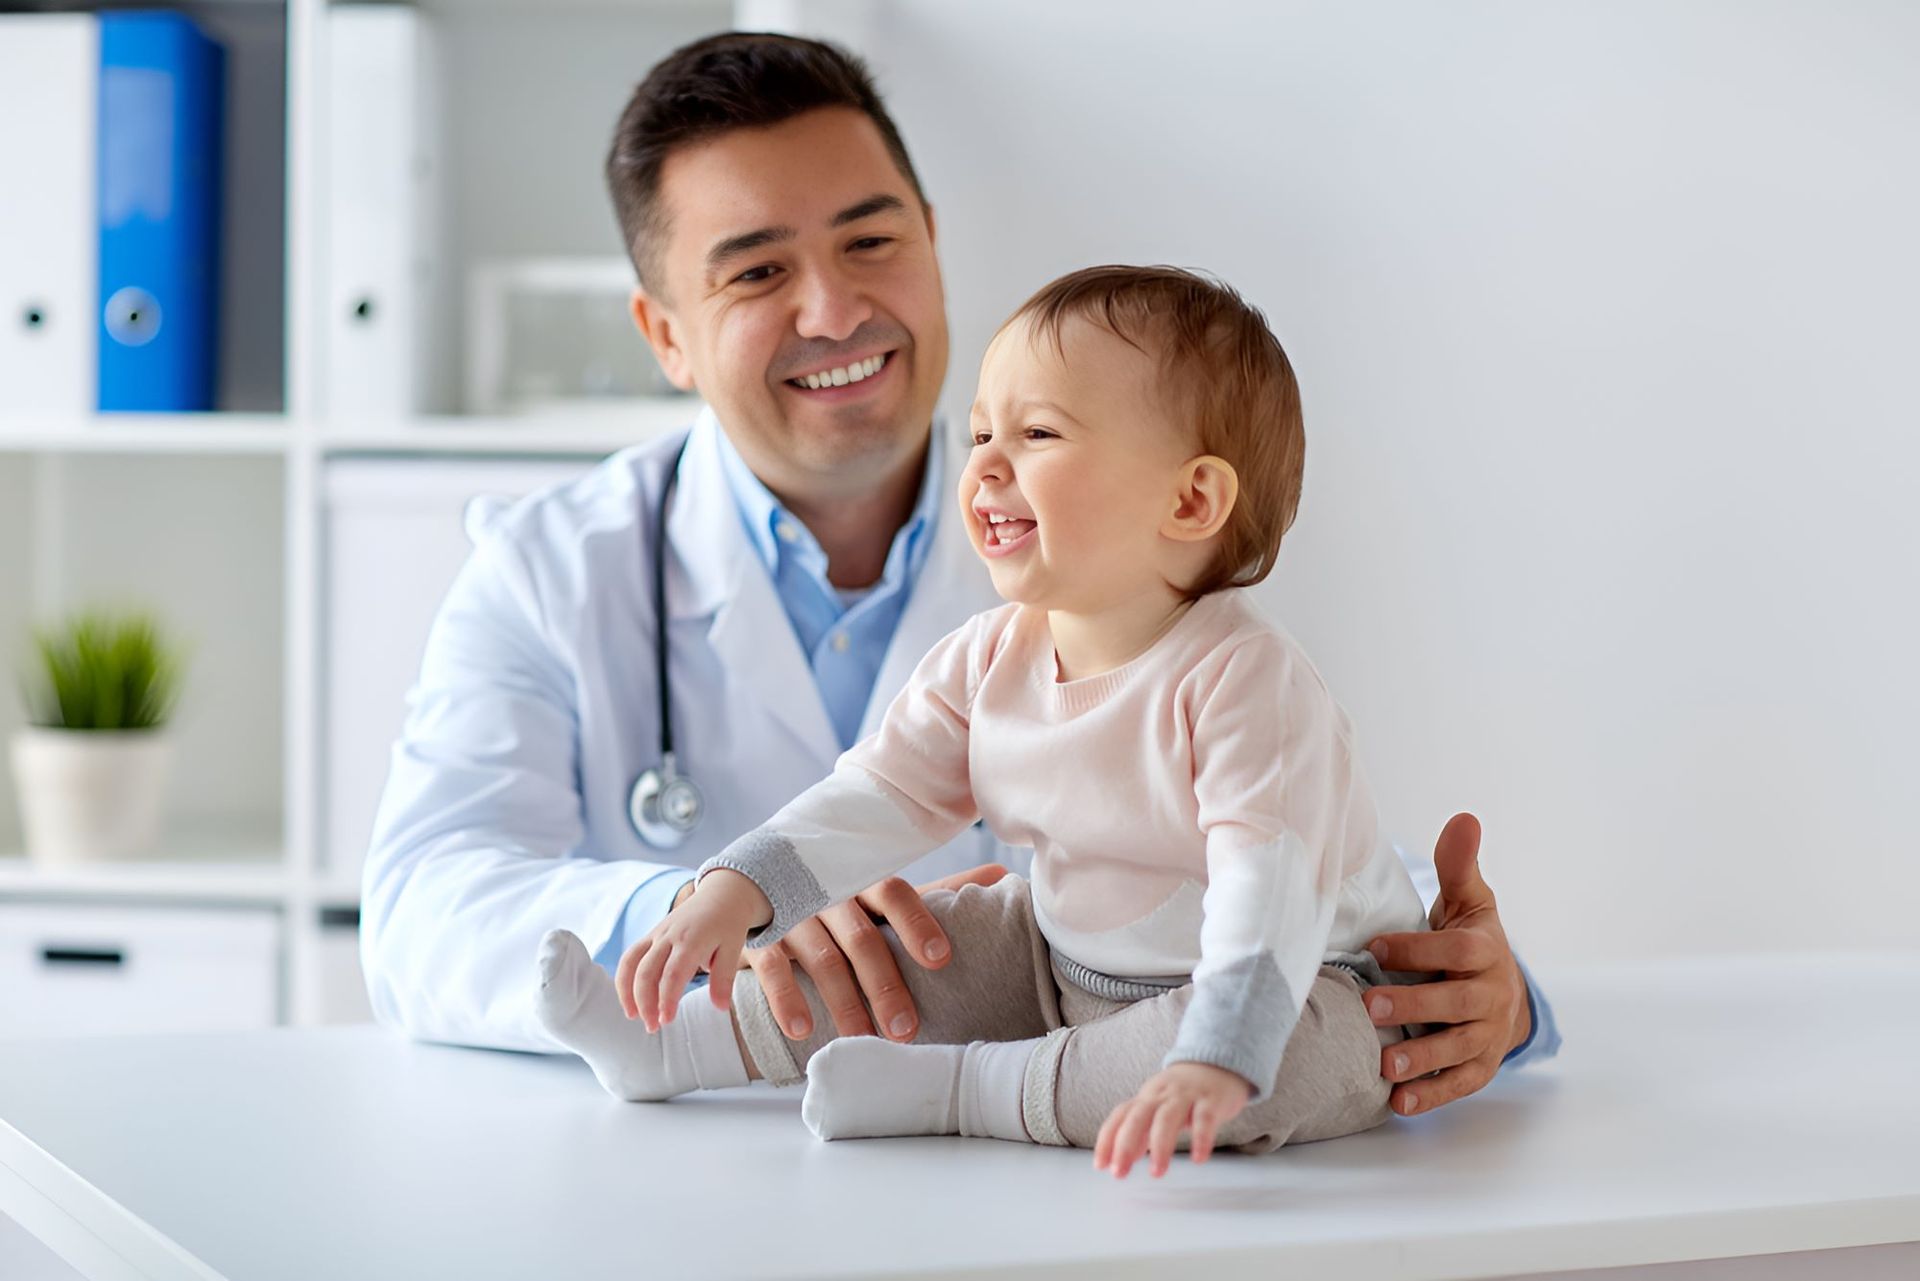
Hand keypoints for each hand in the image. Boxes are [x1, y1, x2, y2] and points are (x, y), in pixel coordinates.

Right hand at [618, 869, 770, 1031]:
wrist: (722, 893)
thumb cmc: (729, 923)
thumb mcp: (734, 948)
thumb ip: (724, 978)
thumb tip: (720, 1008)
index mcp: (692, 940)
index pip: (672, 974)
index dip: (666, 999)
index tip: (666, 1021)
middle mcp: (669, 936)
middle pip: (647, 971)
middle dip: (645, 1002)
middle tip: (653, 1027)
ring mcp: (657, 934)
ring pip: (631, 962)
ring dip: (627, 991)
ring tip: (633, 1016)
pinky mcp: (651, 935)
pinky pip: (630, 956)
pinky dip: (624, 977)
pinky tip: (630, 999)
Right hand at [730, 862, 1008, 1042]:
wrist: (754, 895)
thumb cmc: (838, 905)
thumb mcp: (881, 898)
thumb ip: (937, 890)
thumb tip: (1000, 875)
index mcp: (863, 880)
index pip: (895, 893)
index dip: (918, 923)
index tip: (941, 959)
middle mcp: (828, 894)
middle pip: (862, 937)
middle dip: (885, 984)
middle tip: (906, 1028)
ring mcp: (791, 915)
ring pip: (822, 959)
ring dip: (843, 1003)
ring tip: (862, 1041)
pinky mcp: (758, 939)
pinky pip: (772, 968)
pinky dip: (786, 999)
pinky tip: (803, 1031)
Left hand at [1093, 1062, 1251, 1178]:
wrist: (1218, 1064)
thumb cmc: (1184, 1093)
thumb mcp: (1159, 1108)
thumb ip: (1142, 1133)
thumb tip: (1125, 1158)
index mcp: (1146, 1098)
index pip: (1120, 1116)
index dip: (1107, 1139)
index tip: (1100, 1165)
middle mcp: (1162, 1095)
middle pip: (1138, 1116)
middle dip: (1125, 1145)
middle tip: (1119, 1172)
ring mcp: (1186, 1096)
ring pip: (1167, 1118)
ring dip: (1160, 1146)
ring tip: (1157, 1172)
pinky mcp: (1211, 1100)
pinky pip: (1204, 1119)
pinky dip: (1200, 1139)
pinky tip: (1198, 1158)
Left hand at [1364, 812, 1531, 1116]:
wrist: (1505, 989)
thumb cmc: (1471, 939)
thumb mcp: (1469, 901)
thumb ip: (1458, 866)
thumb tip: (1463, 817)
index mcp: (1485, 951)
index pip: (1457, 950)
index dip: (1418, 949)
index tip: (1374, 947)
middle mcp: (1491, 995)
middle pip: (1458, 1004)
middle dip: (1418, 1005)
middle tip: (1372, 1006)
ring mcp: (1488, 1035)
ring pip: (1460, 1050)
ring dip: (1424, 1059)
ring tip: (1385, 1067)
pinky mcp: (1480, 1066)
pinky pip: (1459, 1084)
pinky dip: (1431, 1096)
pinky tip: (1399, 1103)